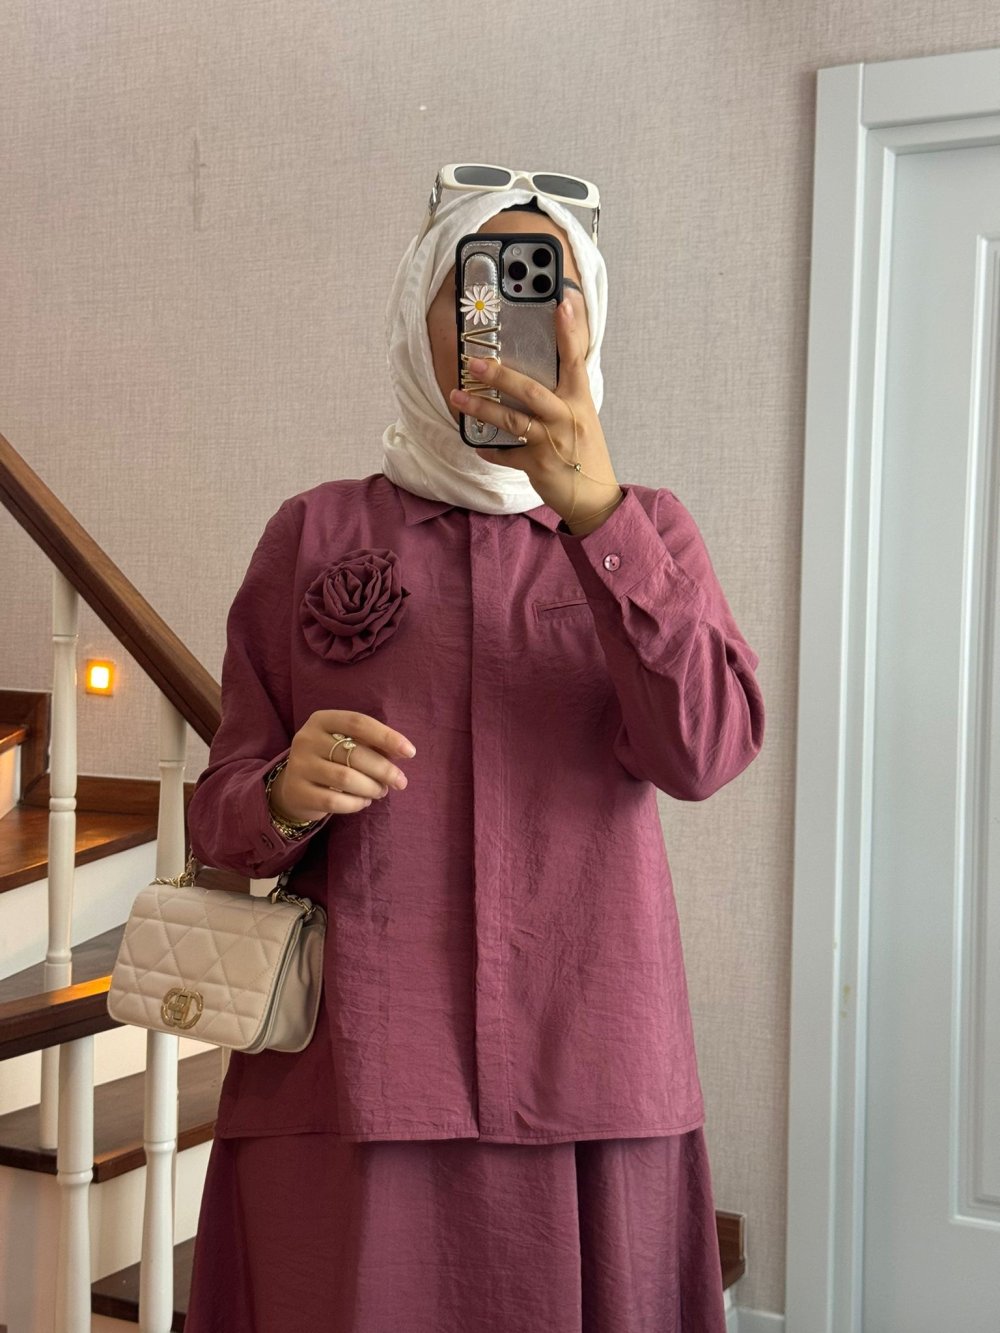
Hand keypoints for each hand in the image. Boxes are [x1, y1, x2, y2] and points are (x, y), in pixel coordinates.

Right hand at [268, 710, 414, 821]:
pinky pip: (334, 801)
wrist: (294, 786)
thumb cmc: (331, 760)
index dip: (386, 736)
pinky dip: (356, 803)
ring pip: (345, 778)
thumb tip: (403, 752)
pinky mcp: (298, 792)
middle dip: (384, 770)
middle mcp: (307, 739)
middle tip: (400, 782)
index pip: (358, 723)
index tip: (410, 752)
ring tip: (382, 791)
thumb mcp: (346, 744)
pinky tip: (364, 801)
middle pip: (354, 754)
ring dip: (372, 787)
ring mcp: (299, 765)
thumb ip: (372, 744)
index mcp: (321, 720)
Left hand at [448, 297, 622, 527]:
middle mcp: (566, 418)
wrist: (593, 496)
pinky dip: (489, 449)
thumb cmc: (584, 452)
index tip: (562, 302)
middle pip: (530, 391)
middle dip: (500, 375)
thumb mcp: (582, 416)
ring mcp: (551, 442)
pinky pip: (506, 454)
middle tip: (474, 363)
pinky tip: (476, 443)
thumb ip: (563, 393)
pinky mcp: (537, 466)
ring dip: (482, 409)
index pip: (575, 359)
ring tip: (457, 397)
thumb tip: (534, 370)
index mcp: (579, 400)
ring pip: (512, 421)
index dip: (569, 331)